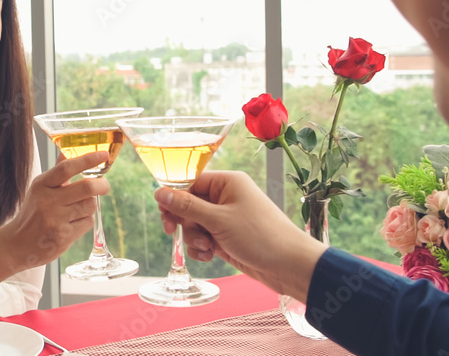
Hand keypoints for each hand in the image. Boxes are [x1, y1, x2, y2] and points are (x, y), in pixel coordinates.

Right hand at [2, 151, 109, 270]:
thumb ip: (56, 174)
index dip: (87, 160)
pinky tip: (72, 223)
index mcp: (41, 185)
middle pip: (86, 188)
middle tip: (104, 185)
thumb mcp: (39, 190)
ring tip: (78, 209)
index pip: (67, 168)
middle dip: (102, 185)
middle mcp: (47, 201)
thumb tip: (66, 153)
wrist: (17, 244)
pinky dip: (85, 220)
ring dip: (90, 205)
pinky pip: (87, 222)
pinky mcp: (63, 237)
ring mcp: (55, 220)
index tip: (103, 155)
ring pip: (89, 205)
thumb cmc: (32, 213)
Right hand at [154, 170, 325, 300]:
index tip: (165, 215)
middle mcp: (227, 198)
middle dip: (185, 222)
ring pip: (195, 224)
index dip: (174, 198)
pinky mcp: (228, 238)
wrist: (289, 265)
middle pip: (189, 205)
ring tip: (207, 247)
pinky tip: (210, 255)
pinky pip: (204, 238)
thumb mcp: (218, 220)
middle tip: (173, 232)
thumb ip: (186, 206)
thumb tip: (159, 192)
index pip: (190, 183)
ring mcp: (227, 219)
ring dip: (194, 238)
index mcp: (228, 183)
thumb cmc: (260, 236)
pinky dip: (202, 248)